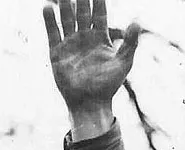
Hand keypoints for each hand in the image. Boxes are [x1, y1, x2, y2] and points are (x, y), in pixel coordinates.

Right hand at [45, 0, 140, 123]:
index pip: (99, 13)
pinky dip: (50, 21)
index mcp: (100, 38)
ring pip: (67, 18)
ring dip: (65, 4)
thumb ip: (130, 43)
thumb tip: (137, 22)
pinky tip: (48, 8)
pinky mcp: (57, 53)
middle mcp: (84, 38)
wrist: (90, 104)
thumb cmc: (109, 86)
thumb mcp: (123, 63)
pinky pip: (53, 33)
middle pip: (82, 12)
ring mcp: (70, 44)